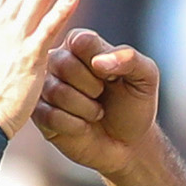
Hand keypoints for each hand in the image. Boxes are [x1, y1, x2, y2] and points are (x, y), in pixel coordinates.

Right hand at [33, 28, 159, 177]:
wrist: (127, 144)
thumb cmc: (134, 104)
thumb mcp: (145, 77)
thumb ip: (130, 59)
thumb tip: (99, 61)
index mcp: (81, 44)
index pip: (80, 41)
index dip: (99, 63)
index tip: (112, 76)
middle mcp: (58, 61)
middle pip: (62, 63)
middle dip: (92, 86)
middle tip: (102, 96)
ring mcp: (45, 88)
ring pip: (56, 91)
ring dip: (86, 108)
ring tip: (96, 112)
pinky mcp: (39, 114)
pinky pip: (49, 115)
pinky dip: (75, 125)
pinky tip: (84, 127)